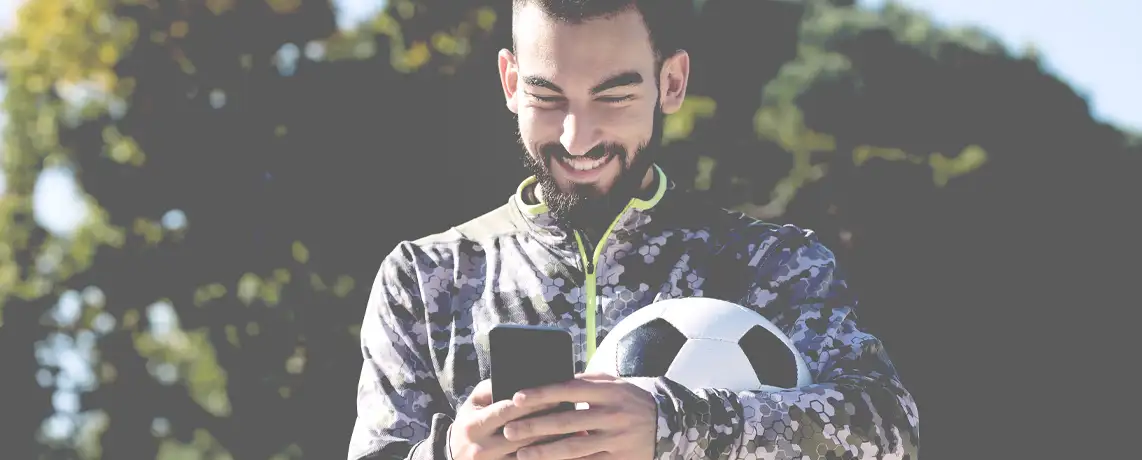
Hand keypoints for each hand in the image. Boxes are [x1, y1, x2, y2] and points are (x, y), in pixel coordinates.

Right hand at [449, 379, 561, 459]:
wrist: (454, 456)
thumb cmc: (469, 424)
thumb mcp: (472, 404)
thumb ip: (490, 388)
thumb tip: (515, 377)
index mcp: (474, 425)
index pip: (507, 412)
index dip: (532, 405)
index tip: (554, 397)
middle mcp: (481, 448)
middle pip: (522, 435)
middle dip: (548, 425)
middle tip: (572, 415)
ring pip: (528, 455)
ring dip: (552, 445)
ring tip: (574, 434)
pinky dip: (546, 458)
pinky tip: (562, 452)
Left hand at [502, 373, 656, 459]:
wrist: (667, 424)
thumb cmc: (629, 401)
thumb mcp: (614, 384)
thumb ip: (586, 382)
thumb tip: (550, 380)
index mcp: (609, 392)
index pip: (570, 389)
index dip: (543, 393)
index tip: (517, 397)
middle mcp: (613, 415)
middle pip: (568, 422)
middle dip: (536, 427)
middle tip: (509, 430)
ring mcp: (617, 440)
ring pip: (575, 449)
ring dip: (545, 453)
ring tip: (521, 454)